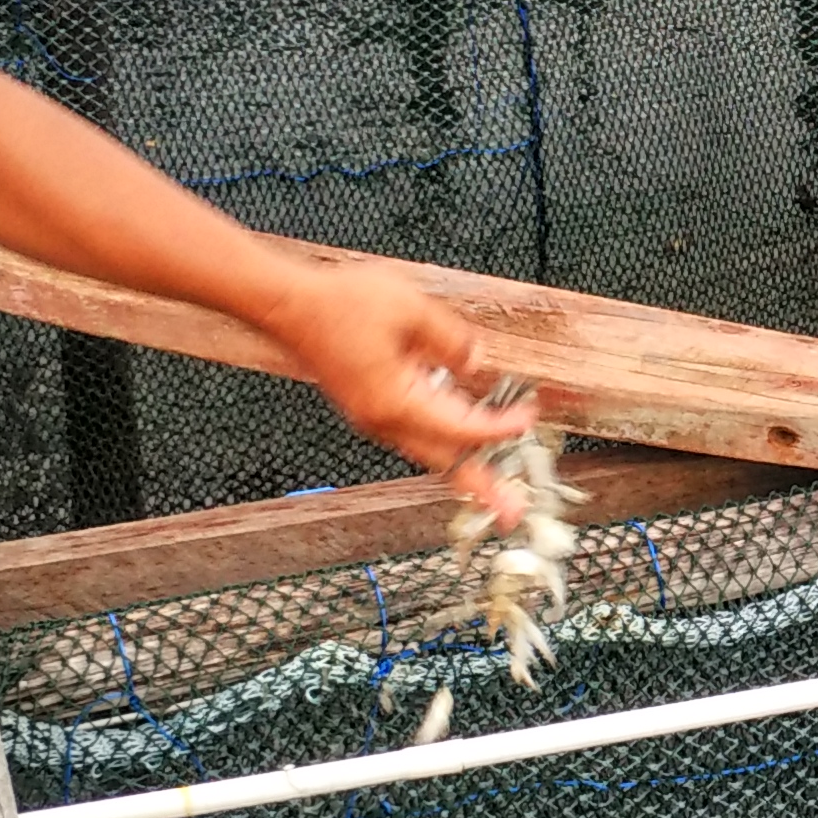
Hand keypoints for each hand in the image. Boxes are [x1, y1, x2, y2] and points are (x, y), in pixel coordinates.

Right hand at [271, 262, 535, 516]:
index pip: (462, 427)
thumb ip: (451, 340)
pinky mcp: (369, 409)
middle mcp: (384, 420)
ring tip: (494, 488)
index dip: (499, 427)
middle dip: (483, 489)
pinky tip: (460, 441)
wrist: (290, 306)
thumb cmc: (340, 305)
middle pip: (445, 463)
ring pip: (429, 453)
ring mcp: (374, 418)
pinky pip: (414, 436)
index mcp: (397, 402)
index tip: (527, 420)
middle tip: (513, 512)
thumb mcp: (411, 309)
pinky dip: (442, 445)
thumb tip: (476, 361)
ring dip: (464, 470)